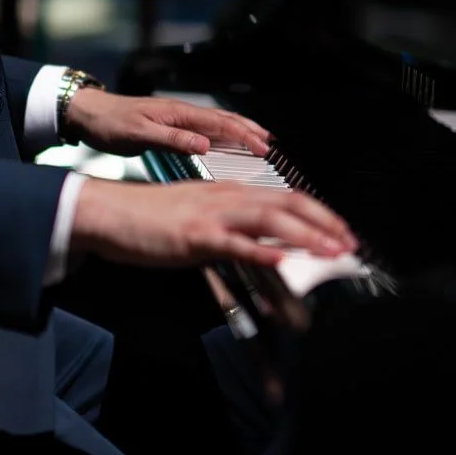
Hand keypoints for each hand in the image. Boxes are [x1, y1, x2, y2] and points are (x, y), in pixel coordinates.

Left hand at [65, 87, 269, 160]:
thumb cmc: (109, 123)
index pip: (220, 123)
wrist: (88, 113)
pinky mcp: (169, 124)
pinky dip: (220, 134)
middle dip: (249, 130)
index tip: (264, 147)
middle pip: (223, 119)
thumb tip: (204, 144)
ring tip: (257, 139)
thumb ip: (173, 139)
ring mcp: (176, 117)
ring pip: (215, 123)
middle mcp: (180, 112)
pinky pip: (203, 128)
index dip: (244, 135)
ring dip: (238, 130)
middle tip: (271, 143)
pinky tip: (224, 142)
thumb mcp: (139, 135)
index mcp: (177, 113)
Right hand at [70, 176, 354, 270]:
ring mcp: (210, 216)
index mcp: (226, 192)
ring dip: (306, 236)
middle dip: (324, 224)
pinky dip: (262, 252)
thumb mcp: (193, 215)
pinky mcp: (193, 237)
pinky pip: (235, 244)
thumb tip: (256, 243)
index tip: (340, 231)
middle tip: (350, 244)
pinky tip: (283, 262)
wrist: (105, 212)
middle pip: (286, 203)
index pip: (283, 196)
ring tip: (332, 252)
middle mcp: (224, 198)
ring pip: (270, 219)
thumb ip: (226, 226)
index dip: (317, 213)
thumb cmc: (145, 218)